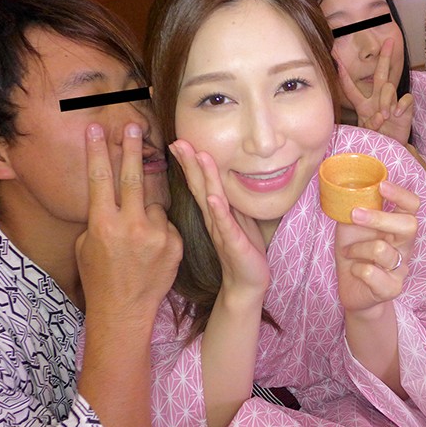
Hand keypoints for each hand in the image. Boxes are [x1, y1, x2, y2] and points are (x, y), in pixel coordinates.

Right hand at [75, 123, 182, 320]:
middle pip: (132, 176)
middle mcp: (130, 225)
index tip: (96, 128)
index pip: (100, 178)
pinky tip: (150, 251)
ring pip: (153, 204)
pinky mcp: (174, 242)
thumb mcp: (87, 246)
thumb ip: (100, 217)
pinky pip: (166, 223)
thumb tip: (110, 194)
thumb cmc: (100, 277)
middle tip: (133, 125)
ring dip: (145, 212)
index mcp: (102, 224)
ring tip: (136, 238)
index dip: (98, 151)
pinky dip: (159, 230)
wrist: (125, 310)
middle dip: (131, 148)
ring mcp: (155, 234)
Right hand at [169, 139, 269, 296]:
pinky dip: (219, 211)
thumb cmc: (242, 250)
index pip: (199, 184)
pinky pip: (225, 225)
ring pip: (211, 200)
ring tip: (199, 157)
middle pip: (199, 187)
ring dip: (205, 178)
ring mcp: (222, 231)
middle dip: (190, 164)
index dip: (190, 163)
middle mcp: (213, 219)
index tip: (179, 142)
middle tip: (178, 142)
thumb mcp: (236, 220)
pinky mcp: (233, 243)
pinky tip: (214, 199)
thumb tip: (223, 182)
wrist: (247, 284)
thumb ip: (228, 202)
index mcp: (214, 213)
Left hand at [334, 180, 418, 313]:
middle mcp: (404, 246)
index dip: (401, 194)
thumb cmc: (354, 253)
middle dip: (379, 218)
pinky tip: (355, 270)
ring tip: (349, 252)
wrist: (352, 289)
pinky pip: (371, 272)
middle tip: (355, 214)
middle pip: (409, 225)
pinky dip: (356, 269)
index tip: (381, 185)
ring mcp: (400, 268)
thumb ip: (355, 207)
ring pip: (381, 249)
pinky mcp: (392, 289)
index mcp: (398, 228)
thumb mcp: (352, 227)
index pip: (411, 206)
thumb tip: (347, 184)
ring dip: (357, 248)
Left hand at [335, 38, 413, 144]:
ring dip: (385, 101)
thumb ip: (369, 124)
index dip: (343, 75)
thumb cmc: (375, 140)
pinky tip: (397, 115)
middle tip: (388, 40)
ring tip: (384, 116)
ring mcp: (392, 102)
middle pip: (380, 74)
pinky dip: (401, 105)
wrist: (391, 149)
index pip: (350, 87)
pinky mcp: (405, 108)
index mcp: (363, 104)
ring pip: (388, 87)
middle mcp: (377, 99)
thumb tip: (380, 116)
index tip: (335, 57)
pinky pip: (405, 98)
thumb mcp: (365, 133)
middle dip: (384, 57)